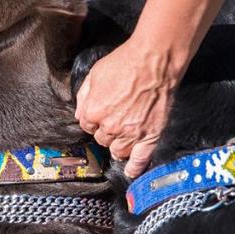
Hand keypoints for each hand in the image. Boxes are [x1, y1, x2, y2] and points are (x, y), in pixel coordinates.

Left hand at [75, 35, 178, 178]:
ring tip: (123, 138)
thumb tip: (79, 113)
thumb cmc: (125, 63)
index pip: (87, 125)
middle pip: (102, 139)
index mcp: (93, 112)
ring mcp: (130, 134)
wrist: (154, 61)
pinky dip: (135, 167)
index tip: (102, 112)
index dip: (94, 118)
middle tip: (117, 117)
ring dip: (118, 145)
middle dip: (106, 130)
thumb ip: (84, 96)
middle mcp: (110, 127)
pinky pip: (140, 159)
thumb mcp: (95, 74)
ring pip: (118, 150)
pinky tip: (131, 171)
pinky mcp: (149, 136)